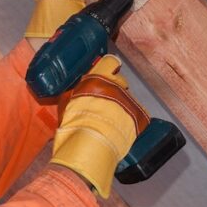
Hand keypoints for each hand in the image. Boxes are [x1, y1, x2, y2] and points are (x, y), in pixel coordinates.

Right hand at [49, 55, 149, 197]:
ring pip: (127, 98)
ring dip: (121, 105)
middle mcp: (116, 86)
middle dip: (114, 88)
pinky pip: (138, 113)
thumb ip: (74, 92)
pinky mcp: (140, 116)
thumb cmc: (74, 125)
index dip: (108, 67)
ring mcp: (129, 101)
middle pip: (120, 80)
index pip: (109, 62)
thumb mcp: (66, 104)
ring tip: (112, 120)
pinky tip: (122, 128)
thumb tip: (76, 89)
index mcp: (98, 79)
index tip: (107, 72)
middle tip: (105, 101)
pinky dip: (132, 119)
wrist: (90, 145)